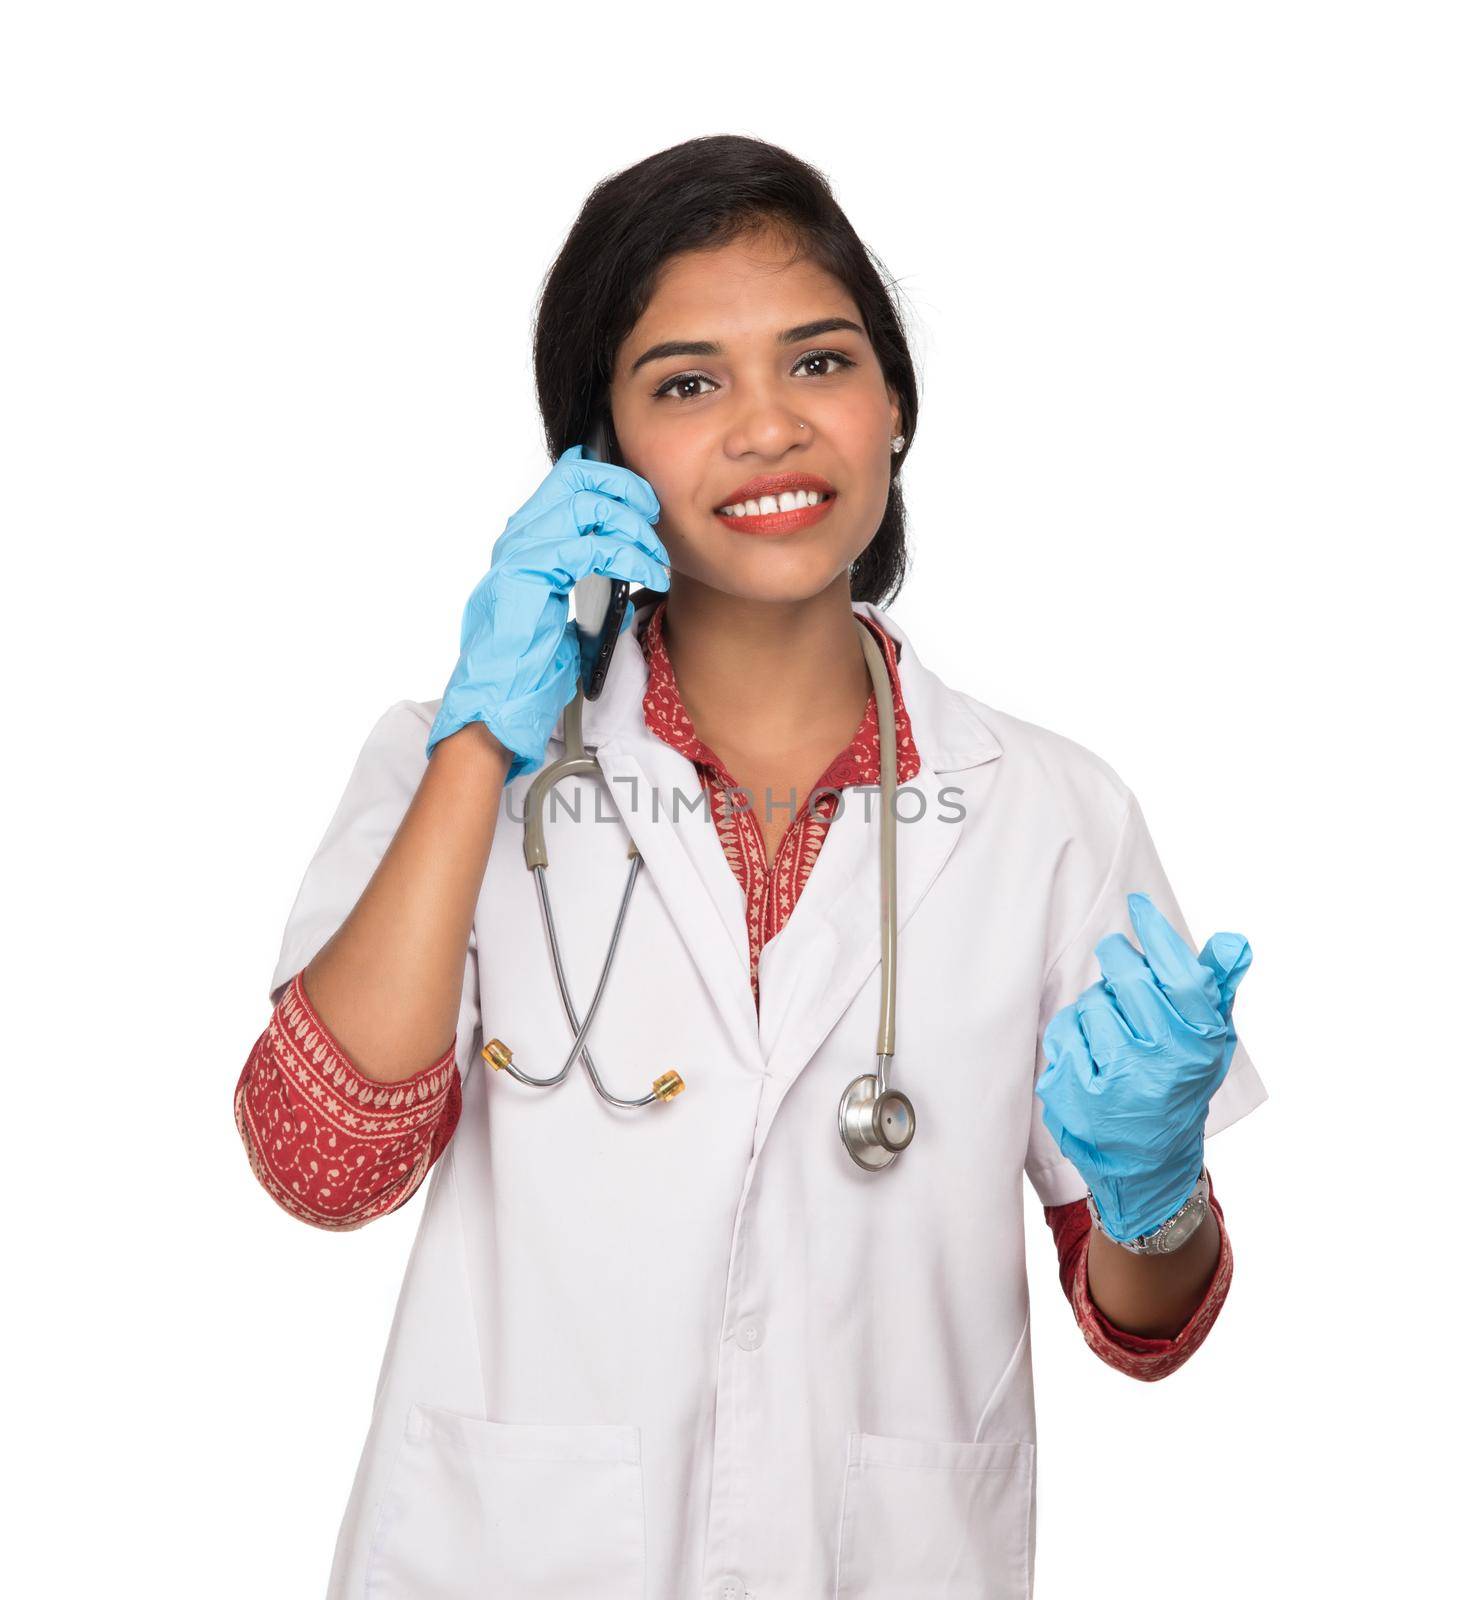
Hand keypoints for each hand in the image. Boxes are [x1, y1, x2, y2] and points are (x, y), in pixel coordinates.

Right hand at [426, 445, 671, 778]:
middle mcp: (519, 537)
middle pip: (578, 478)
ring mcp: (520, 553)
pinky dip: (629, 557)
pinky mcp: (530, 574)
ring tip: (654, 558)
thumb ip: (582, 583)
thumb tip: (622, 572)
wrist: (496, 702)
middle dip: (627, 491)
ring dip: (634, 528)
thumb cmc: (526, 667)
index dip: (609, 477)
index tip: (643, 502)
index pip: (567, 478)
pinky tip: (646, 574)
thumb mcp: (562, 613)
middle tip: (654, 519)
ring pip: (588, 505)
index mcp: (526, 541)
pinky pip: (592, 547)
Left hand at [1035, 891, 1251, 1241]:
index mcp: (1199, 1044)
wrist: (1150, 1163)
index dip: (1157, 934)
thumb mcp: (1211, 1043)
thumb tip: (1233, 940)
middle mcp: (1161, 1063)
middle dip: (1118, 960)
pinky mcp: (1076, 1095)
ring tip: (1113, 1030)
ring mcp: (1115, 1081)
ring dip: (1097, 1005)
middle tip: (1118, 962)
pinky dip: (1072, 1035)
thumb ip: (1217, 989)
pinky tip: (1090, 1055)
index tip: (1137, 905)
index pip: (1181, 975)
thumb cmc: (1181, 1087)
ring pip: (1091, 1003)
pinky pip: (1063, 1033)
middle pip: (1128, 978)